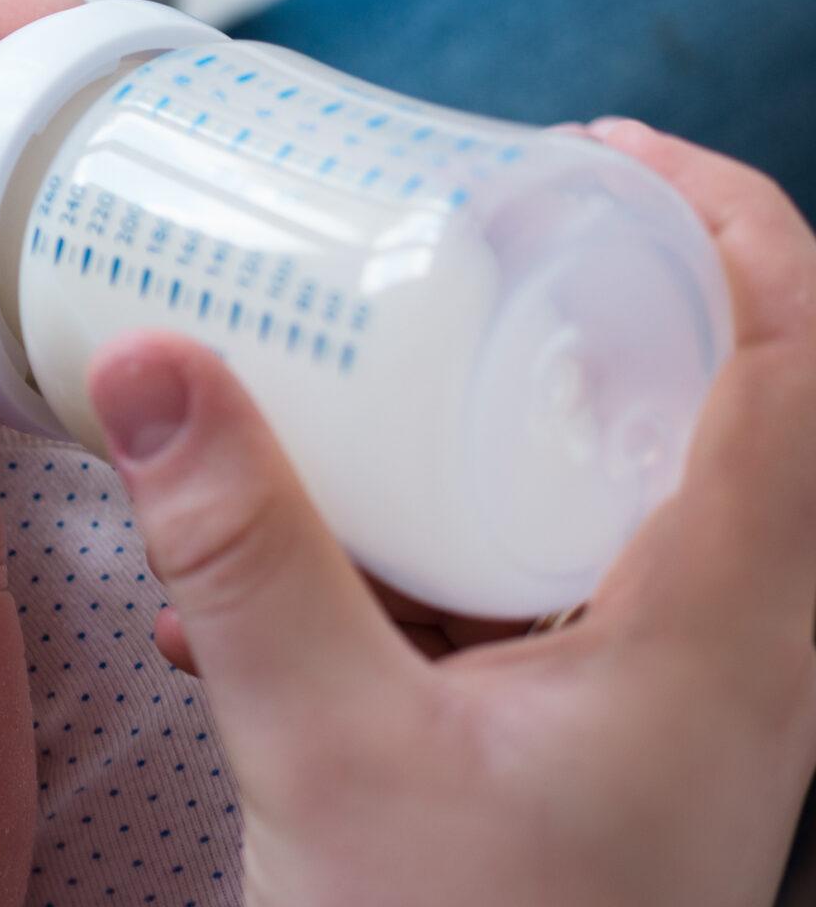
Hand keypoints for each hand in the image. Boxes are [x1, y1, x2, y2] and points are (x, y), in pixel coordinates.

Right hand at [85, 120, 815, 906]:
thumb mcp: (325, 753)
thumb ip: (237, 556)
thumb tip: (155, 364)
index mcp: (720, 628)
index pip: (793, 363)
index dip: (719, 222)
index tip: (588, 153)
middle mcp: (730, 655)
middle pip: (729, 406)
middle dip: (606, 296)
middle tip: (477, 233)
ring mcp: (675, 708)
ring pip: (629, 500)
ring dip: (516, 419)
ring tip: (379, 376)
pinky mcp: (603, 750)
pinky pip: (545, 593)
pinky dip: (440, 544)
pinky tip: (284, 586)